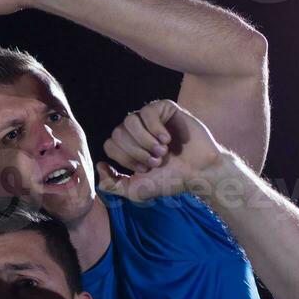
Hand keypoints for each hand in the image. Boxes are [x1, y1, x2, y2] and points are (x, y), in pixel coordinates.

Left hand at [96, 99, 226, 202]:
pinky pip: (147, 111)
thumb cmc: (170, 180)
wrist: (199, 172)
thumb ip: (112, 184)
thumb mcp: (135, 190)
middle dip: (136, 152)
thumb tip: (99, 165)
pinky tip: (168, 139)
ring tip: (162, 152)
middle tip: (156, 162)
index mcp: (126, 145)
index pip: (109, 145)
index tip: (145, 169)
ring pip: (129, 121)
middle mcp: (135, 129)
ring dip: (145, 141)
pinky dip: (156, 129)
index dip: (126, 159)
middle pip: (117, 133)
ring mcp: (149, 118)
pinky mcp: (164, 108)